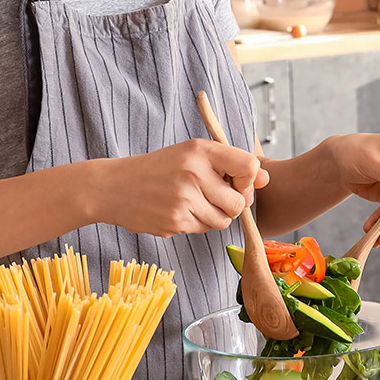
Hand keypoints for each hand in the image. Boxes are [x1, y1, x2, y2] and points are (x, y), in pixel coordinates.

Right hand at [94, 139, 267, 236]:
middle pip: (239, 202)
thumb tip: (266, 179)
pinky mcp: (175, 222)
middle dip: (232, 204)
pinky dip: (196, 224)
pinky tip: (178, 211)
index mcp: (200, 150)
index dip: (248, 180)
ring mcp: (184, 199)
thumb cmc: (158, 169)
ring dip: (215, 216)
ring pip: (224, 220)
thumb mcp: (191, 154)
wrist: (113, 187)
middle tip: (213, 197)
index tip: (236, 183)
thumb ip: (229, 164)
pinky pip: (203, 229)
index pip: (249, 166)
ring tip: (194, 203)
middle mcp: (194, 173)